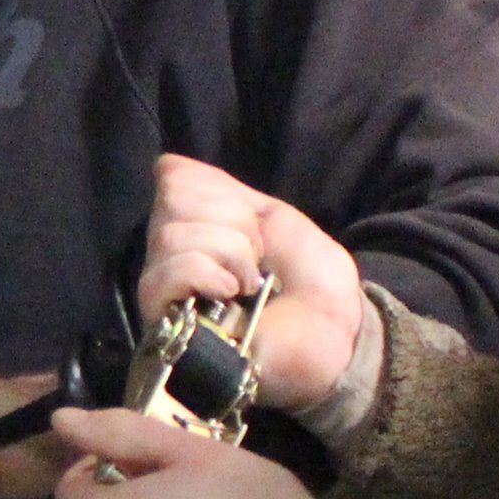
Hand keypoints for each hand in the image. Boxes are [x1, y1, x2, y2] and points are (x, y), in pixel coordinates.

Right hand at [139, 154, 368, 417]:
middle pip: (171, 201)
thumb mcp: (274, 218)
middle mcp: (169, 255)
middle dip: (231, 222)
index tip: (255, 225)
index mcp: (196, 228)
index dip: (218, 192)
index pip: (173, 179)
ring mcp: (164, 291)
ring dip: (228, 252)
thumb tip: (166, 165)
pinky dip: (203, 274)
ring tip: (250, 284)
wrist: (334, 333)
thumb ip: (222, 191)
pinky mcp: (163, 324)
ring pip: (170, 236)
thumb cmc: (313, 281)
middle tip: (258, 259)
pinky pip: (163, 275)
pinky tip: (230, 292)